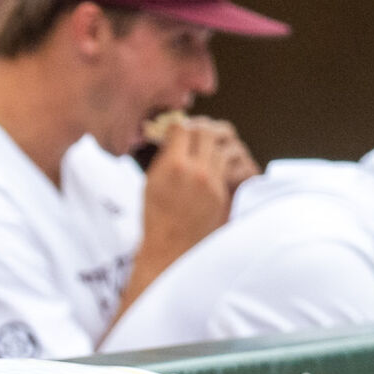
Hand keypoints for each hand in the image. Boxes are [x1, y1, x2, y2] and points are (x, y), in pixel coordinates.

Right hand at [141, 116, 252, 264]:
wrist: (170, 246)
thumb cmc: (154, 215)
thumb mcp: (151, 182)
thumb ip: (163, 158)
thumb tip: (171, 139)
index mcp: (175, 166)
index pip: (183, 129)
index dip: (176, 127)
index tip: (173, 130)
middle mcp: (198, 171)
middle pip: (206, 133)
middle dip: (196, 130)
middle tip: (189, 135)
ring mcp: (214, 182)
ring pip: (219, 149)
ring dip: (208, 146)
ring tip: (199, 151)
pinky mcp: (223, 193)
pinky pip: (223, 168)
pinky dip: (214, 164)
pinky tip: (204, 169)